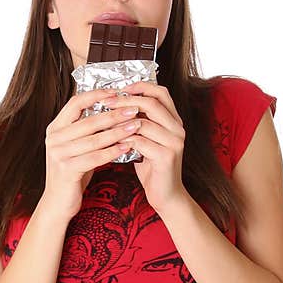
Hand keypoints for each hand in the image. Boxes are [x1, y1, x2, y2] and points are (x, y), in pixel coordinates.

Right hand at [39, 89, 141, 221]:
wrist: (58, 202)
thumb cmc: (72, 172)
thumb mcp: (77, 147)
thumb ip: (87, 130)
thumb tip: (113, 110)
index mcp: (55, 128)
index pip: (75, 102)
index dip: (97, 95)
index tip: (118, 92)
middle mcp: (54, 138)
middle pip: (88, 120)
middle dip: (114, 113)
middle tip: (134, 108)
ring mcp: (58, 154)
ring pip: (93, 139)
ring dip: (117, 131)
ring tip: (136, 126)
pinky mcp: (66, 169)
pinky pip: (94, 157)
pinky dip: (112, 151)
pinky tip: (127, 147)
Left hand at [116, 81, 189, 213]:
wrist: (166, 195)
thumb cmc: (152, 167)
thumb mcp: (147, 140)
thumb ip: (140, 123)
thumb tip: (117, 105)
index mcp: (174, 120)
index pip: (161, 92)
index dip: (140, 86)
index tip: (119, 89)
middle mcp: (178, 128)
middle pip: (152, 103)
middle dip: (126, 100)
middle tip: (107, 103)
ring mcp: (174, 142)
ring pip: (144, 122)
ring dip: (121, 122)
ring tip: (104, 123)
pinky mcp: (167, 156)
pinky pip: (140, 142)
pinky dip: (123, 140)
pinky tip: (111, 142)